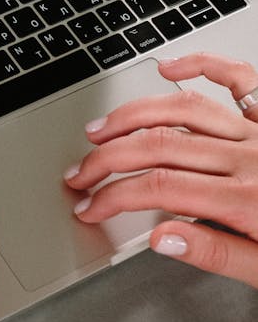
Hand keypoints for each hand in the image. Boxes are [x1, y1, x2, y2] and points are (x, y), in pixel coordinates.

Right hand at [65, 53, 257, 286]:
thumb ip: (217, 255)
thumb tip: (161, 238)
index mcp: (247, 200)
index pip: (158, 189)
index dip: (113, 196)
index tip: (88, 207)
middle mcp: (251, 158)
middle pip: (159, 146)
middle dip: (109, 159)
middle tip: (80, 173)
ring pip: (184, 109)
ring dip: (135, 117)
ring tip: (101, 131)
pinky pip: (238, 77)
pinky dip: (202, 65)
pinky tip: (170, 67)